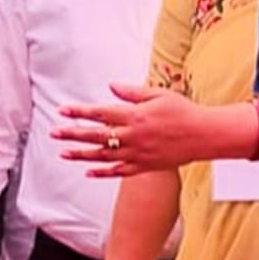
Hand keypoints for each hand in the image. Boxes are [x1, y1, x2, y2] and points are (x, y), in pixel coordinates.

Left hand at [52, 84, 212, 176]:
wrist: (204, 135)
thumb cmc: (184, 112)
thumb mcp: (159, 94)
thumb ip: (132, 92)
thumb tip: (112, 87)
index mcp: (135, 115)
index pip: (100, 113)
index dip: (79, 112)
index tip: (63, 110)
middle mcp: (132, 136)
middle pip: (96, 135)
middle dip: (73, 133)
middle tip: (55, 132)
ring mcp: (137, 153)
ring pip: (102, 156)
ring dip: (81, 154)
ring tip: (64, 153)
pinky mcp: (144, 165)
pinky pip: (118, 171)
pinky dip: (102, 172)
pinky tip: (89, 172)